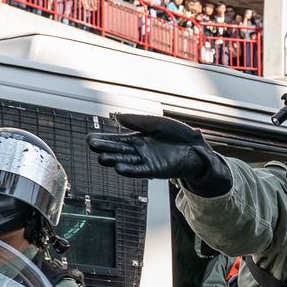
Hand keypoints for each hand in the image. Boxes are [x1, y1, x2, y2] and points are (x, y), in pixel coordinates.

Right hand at [86, 113, 232, 196]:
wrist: (196, 147)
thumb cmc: (178, 135)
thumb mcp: (156, 124)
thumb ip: (138, 121)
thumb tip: (117, 116)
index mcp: (138, 139)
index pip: (117, 140)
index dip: (104, 139)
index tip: (89, 138)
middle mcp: (139, 151)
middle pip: (118, 150)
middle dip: (106, 148)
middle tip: (92, 145)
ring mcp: (147, 161)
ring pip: (127, 161)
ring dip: (114, 160)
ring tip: (102, 158)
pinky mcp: (156, 169)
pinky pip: (140, 170)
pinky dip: (130, 170)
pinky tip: (119, 169)